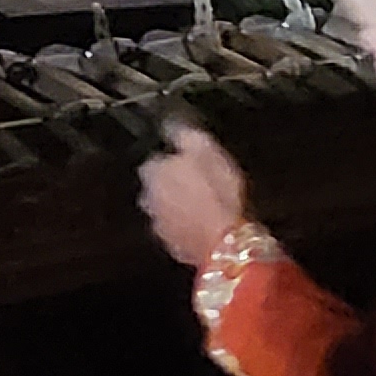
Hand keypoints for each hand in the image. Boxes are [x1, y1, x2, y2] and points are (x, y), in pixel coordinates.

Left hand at [142, 120, 252, 268]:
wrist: (228, 243)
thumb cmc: (218, 191)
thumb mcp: (206, 148)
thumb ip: (183, 134)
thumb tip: (170, 126)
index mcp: (152, 170)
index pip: (157, 159)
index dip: (177, 161)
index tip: (196, 165)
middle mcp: (147, 198)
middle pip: (159, 186)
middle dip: (175, 186)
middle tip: (202, 187)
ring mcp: (159, 226)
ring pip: (167, 210)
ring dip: (181, 209)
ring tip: (208, 209)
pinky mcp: (174, 249)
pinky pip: (179, 233)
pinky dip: (189, 230)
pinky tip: (208, 229)